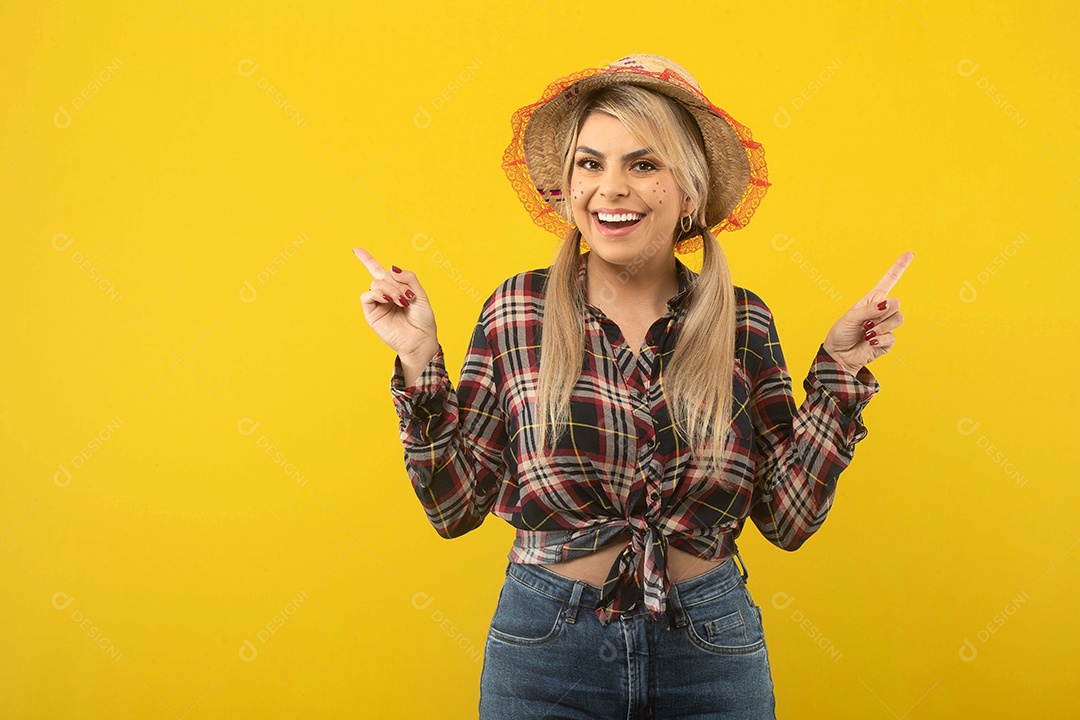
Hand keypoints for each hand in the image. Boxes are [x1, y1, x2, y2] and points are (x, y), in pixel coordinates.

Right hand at [353, 246, 438, 360]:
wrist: (420, 339)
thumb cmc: (422, 320)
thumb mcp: (420, 294)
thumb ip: (408, 278)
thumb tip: (390, 268)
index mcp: (396, 288)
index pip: (378, 271)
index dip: (367, 259)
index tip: (356, 249)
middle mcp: (384, 294)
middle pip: (382, 275)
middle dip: (396, 282)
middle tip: (408, 296)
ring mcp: (377, 304)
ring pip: (375, 284)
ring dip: (390, 289)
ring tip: (401, 301)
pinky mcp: (371, 313)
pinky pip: (367, 295)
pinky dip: (378, 294)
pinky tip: (387, 299)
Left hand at [823, 251, 913, 374]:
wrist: (839, 355)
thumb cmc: (841, 334)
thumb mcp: (850, 318)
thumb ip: (868, 310)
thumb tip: (886, 304)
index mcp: (871, 300)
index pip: (888, 281)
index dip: (899, 267)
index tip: (909, 253)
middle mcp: (881, 311)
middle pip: (897, 303)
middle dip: (884, 312)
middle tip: (867, 322)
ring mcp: (886, 325)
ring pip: (898, 319)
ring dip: (881, 327)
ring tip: (867, 333)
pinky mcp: (887, 340)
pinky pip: (893, 336)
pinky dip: (880, 339)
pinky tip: (870, 342)